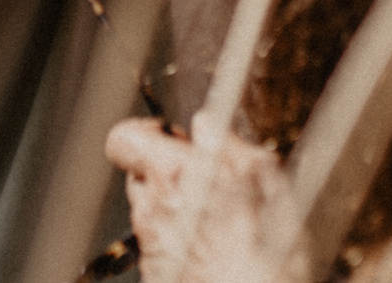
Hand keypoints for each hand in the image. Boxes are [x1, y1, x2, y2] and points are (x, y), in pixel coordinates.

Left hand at [106, 115, 302, 282]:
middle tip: (204, 180)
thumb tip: (206, 123)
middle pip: (139, 175)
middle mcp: (151, 209)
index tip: (173, 140)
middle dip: (167, 172)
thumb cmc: (267, 252)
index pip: (124, 138)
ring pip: (151, 211)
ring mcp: (151, 245)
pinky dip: (180, 241)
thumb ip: (227, 143)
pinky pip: (159, 245)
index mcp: (171, 174)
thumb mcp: (264, 179)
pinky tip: (212, 247)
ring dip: (175, 208)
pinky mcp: (156, 273)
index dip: (148, 133)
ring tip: (215, 219)